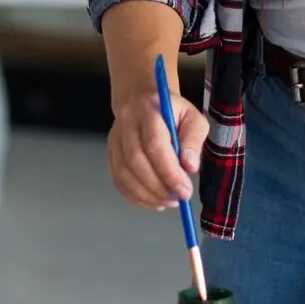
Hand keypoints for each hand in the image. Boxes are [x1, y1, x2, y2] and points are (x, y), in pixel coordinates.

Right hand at [106, 89, 209, 211]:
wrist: (142, 101)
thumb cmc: (172, 112)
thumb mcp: (193, 117)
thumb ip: (194, 139)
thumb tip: (190, 167)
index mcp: (149, 110)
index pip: (155, 144)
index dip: (169, 172)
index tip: (185, 190)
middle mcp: (126, 123)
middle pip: (136, 160)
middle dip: (157, 186)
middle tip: (177, 199)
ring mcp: (114, 139)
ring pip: (123, 173)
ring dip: (146, 194)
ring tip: (167, 202)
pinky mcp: (110, 153)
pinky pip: (117, 180)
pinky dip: (134, 196)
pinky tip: (153, 201)